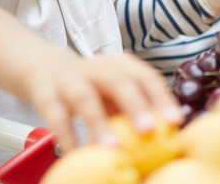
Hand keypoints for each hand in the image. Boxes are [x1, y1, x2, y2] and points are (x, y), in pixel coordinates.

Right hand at [27, 52, 181, 151]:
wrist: (44, 68)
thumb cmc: (92, 86)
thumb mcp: (115, 92)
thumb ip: (135, 109)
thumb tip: (165, 138)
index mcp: (121, 65)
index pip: (146, 76)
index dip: (162, 98)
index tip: (175, 121)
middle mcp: (98, 68)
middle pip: (119, 81)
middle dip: (136, 105)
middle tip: (149, 130)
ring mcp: (70, 80)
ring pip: (85, 98)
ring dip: (99, 123)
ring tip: (112, 148)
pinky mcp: (46, 95)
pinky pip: (57, 117)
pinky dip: (68, 137)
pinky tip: (78, 154)